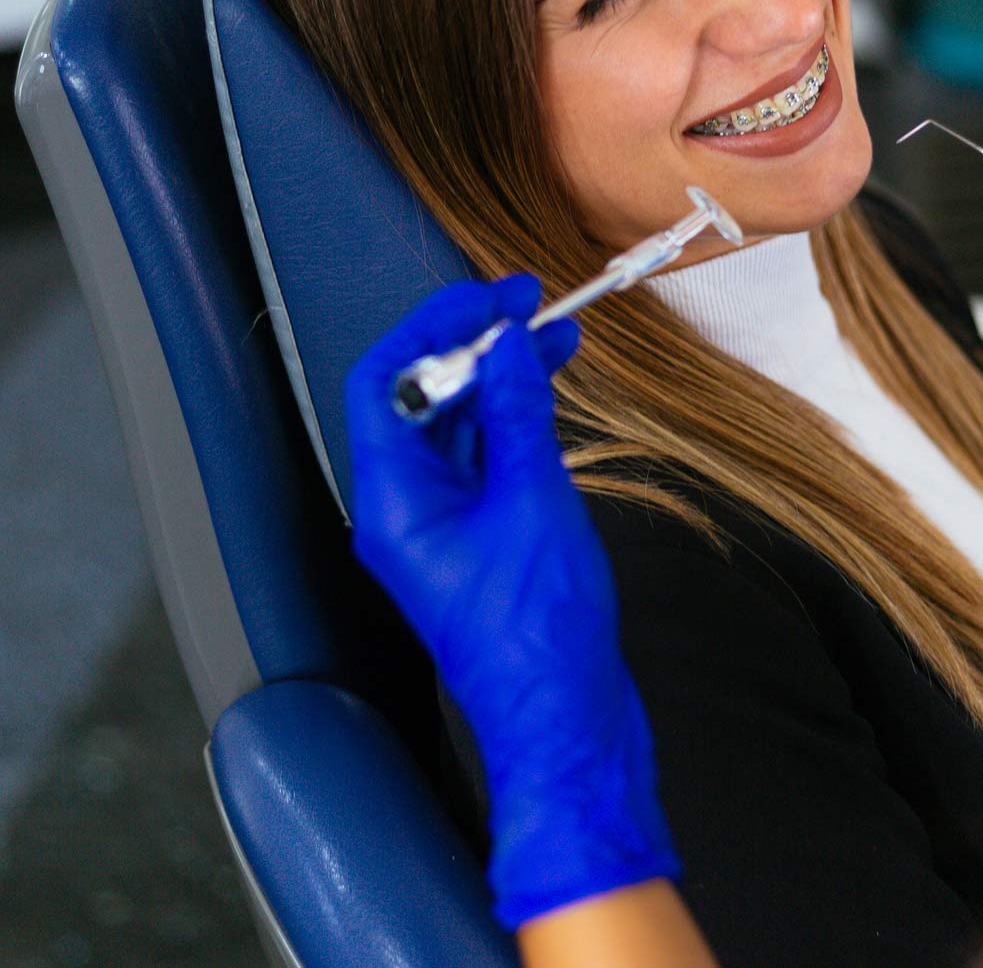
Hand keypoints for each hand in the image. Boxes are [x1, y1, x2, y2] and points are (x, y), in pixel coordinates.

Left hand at [345, 276, 678, 927]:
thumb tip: (506, 345)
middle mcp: (405, 509)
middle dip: (475, 345)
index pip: (386, 382)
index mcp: (393, 500)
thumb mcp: (533, 500)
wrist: (565, 714)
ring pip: (458, 426)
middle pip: (423, 398)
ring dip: (501, 378)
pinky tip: (550, 394)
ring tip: (555, 338)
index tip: (488, 298)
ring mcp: (441, 526)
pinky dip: (514, 419)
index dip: (433, 327)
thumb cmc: (539, 629)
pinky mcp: (478, 538)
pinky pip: (484, 459)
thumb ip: (516, 413)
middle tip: (528, 304)